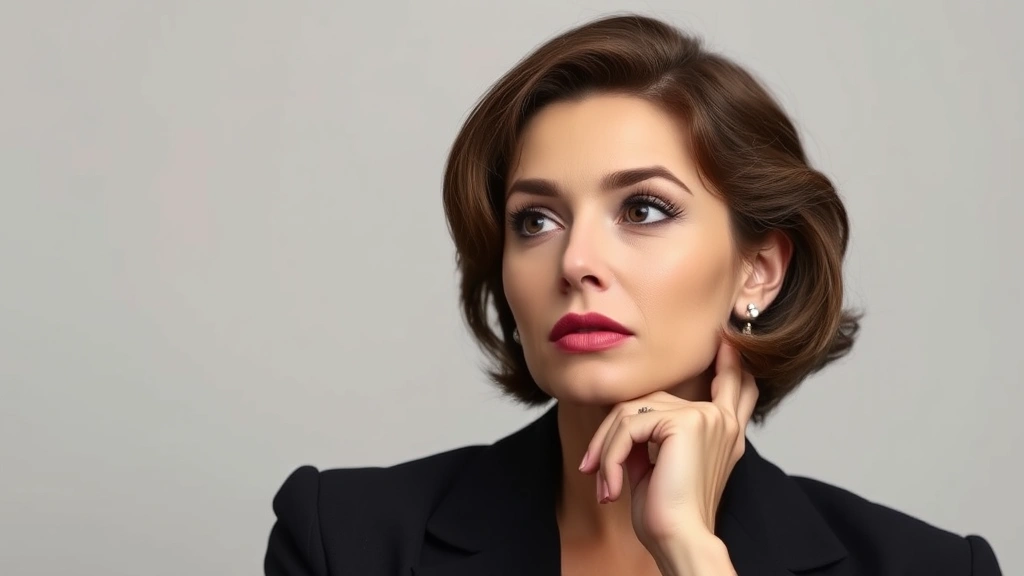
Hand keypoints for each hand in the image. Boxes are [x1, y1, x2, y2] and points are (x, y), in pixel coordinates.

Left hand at [578, 339, 757, 570]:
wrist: (680, 539)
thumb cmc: (670, 514)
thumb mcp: (662, 465)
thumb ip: (655, 434)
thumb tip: (626, 416)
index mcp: (724, 430)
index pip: (734, 385)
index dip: (731, 362)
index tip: (728, 339)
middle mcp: (720, 419)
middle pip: (652, 400)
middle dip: (614, 430)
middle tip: (593, 466)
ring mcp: (706, 417)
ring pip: (632, 413)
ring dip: (606, 448)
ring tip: (602, 482)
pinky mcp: (686, 422)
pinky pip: (628, 427)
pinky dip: (610, 456)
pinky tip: (611, 486)